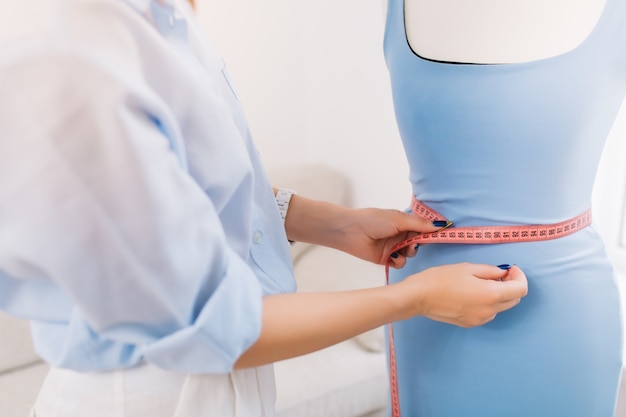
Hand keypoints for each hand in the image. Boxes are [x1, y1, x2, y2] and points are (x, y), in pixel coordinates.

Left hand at [333, 207, 442, 267]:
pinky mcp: (387, 258)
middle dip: (420, 243)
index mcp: (404, 222)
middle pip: (419, 242)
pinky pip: (401, 263)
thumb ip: (420, 224)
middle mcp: (400, 235)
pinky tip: (392, 256)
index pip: (423, 228)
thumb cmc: (373, 220)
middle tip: (414, 243)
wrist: (351, 231)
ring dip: (409, 252)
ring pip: (411, 254)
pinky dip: (399, 260)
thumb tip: (440, 224)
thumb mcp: (399, 219)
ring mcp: (394, 247)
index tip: (443, 234)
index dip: (432, 232)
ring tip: (402, 248)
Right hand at [398, 263, 527, 326]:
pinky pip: (488, 312)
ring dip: (500, 295)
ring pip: (501, 307)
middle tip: (499, 274)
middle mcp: (490, 311)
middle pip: (514, 300)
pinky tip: (472, 294)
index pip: (521, 289)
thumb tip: (503, 273)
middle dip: (512, 285)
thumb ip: (491, 271)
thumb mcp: (468, 267)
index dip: (520, 276)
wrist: (419, 296)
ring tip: (483, 283)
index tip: (510, 268)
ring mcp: (481, 320)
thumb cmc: (441, 278)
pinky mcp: (471, 324)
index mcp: (491, 294)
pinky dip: (488, 303)